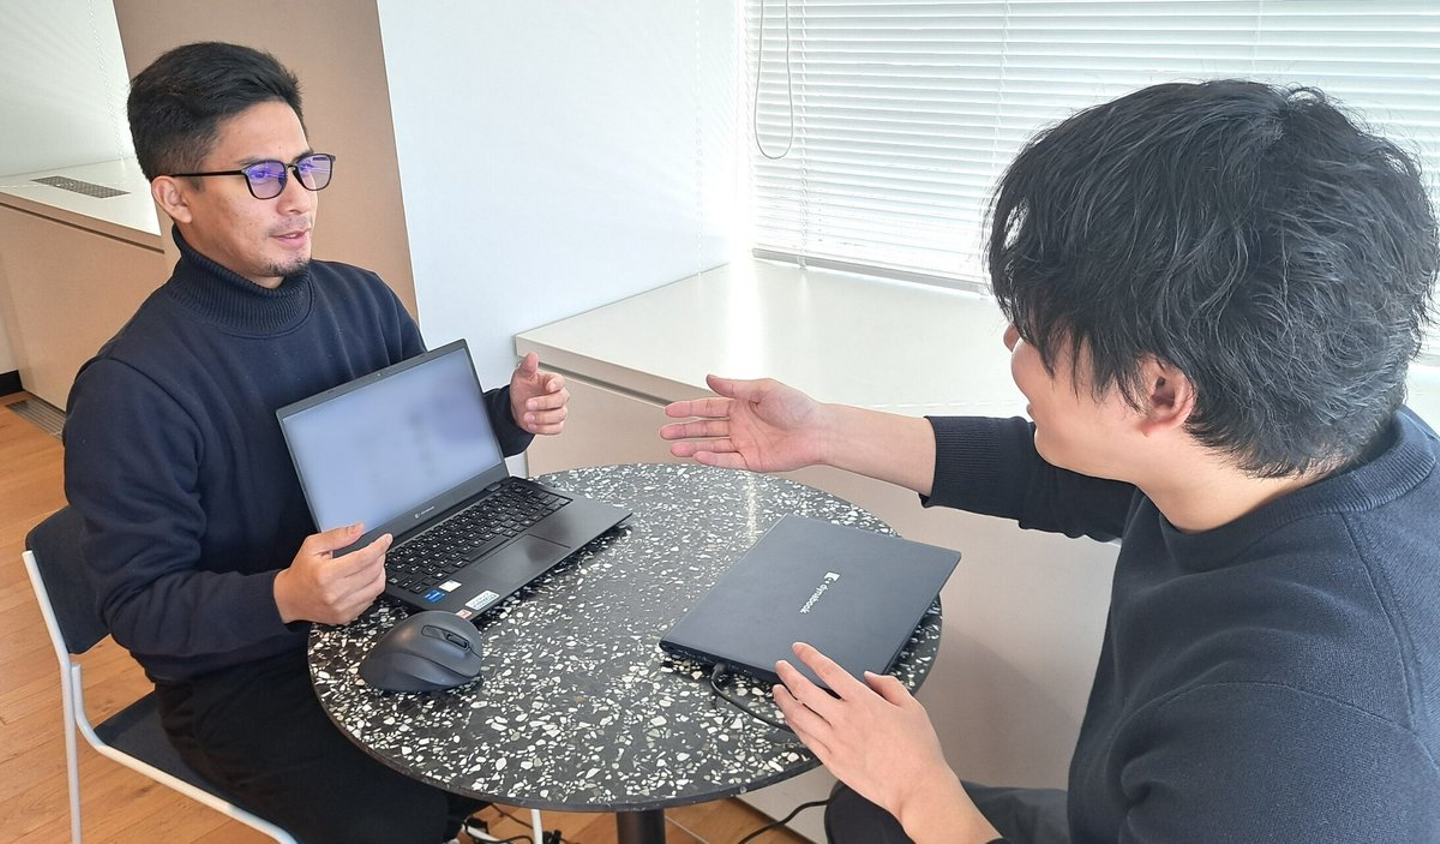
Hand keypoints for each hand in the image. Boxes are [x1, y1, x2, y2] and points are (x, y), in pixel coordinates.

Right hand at [273, 523, 389, 624]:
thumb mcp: (312, 546)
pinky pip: (371, 599)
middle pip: (373, 572)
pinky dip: (373, 586)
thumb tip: (358, 529)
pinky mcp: (346, 616)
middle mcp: (335, 593)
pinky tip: (365, 579)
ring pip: (377, 587)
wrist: (290, 599)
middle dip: (380, 557)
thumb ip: (337, 536)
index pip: (363, 558)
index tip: (386, 539)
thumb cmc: (301, 572)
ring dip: (380, 572)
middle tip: (378, 550)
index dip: (379, 546)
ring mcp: (342, 607)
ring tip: (373, 564)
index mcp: (326, 574)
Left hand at [509, 352, 568, 435]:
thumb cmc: (523, 389)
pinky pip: (556, 428)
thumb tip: (532, 356)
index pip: (560, 382)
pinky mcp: (555, 423)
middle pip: (561, 399)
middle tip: (528, 404)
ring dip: (542, 418)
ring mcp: (557, 410)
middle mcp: (558, 396)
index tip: (548, 387)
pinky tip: (532, 425)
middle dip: (544, 403)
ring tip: (527, 417)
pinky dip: (544, 428)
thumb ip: (527, 366)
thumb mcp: (521, 376)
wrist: (518, 406)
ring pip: (559, 415)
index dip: (555, 384)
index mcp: (552, 382)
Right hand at [659, 375, 830, 471]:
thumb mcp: (765, 388)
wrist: (818, 431)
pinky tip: (698, 456)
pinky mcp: (752, 460)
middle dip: (684, 430)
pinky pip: (727, 460)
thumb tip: (711, 378)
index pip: (708, 407)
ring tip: (674, 448)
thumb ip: (736, 386)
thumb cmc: (799, 407)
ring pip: (712, 446)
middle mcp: (740, 424)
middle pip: (705, 428)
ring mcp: (745, 443)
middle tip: (665, 432)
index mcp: (742, 405)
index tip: (670, 410)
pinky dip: (712, 459)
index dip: (688, 409)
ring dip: (692, 446)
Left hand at [773, 642, 997, 842]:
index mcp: (863, 702)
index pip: (828, 670)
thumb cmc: (918, 752)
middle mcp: (844, 720)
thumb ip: (889, 686)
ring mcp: (835, 742)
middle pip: (805, 690)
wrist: (916, 787)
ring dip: (784, 700)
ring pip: (799, 716)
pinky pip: (805, 739)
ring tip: (778, 690)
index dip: (809, 656)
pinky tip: (790, 719)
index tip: (799, 649)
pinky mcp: (832, 761)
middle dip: (788, 674)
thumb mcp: (912, 707)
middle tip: (781, 666)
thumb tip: (870, 677)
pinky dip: (794, 725)